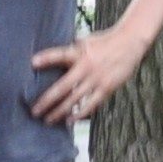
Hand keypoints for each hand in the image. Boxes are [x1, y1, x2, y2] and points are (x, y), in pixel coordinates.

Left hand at [28, 22, 150, 127]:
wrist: (130, 42)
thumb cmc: (104, 41)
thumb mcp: (86, 41)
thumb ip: (72, 50)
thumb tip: (53, 57)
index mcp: (79, 52)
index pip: (59, 55)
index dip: (46, 58)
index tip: (32, 63)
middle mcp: (86, 67)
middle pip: (63, 87)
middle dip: (47, 100)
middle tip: (35, 111)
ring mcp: (97, 79)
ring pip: (75, 100)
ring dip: (60, 111)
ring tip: (48, 120)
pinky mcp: (107, 88)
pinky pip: (91, 104)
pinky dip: (80, 113)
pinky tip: (70, 121)